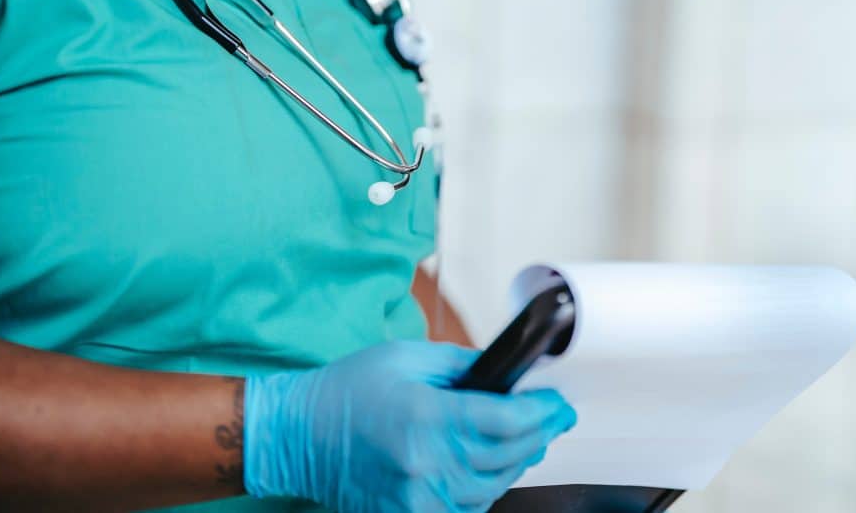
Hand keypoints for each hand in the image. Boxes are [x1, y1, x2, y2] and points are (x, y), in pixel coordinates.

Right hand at [244, 341, 576, 512]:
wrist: (298, 434)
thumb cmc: (347, 391)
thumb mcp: (407, 357)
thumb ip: (462, 365)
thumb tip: (506, 375)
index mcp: (424, 417)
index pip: (505, 422)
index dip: (542, 412)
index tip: (557, 403)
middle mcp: (424, 464)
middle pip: (507, 456)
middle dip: (539, 435)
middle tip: (554, 418)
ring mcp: (416, 498)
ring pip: (493, 487)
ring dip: (517, 462)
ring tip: (526, 438)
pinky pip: (467, 508)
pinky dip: (487, 487)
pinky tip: (489, 466)